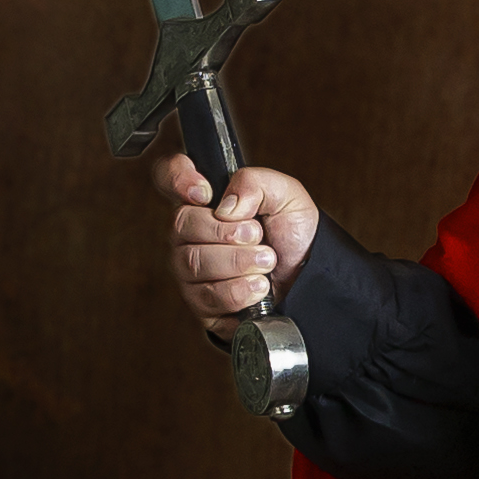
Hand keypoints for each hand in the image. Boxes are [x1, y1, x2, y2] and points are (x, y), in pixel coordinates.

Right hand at [154, 155, 320, 339]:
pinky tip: (259, 287)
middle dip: (226, 232)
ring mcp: (191, 269)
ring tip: (266, 261)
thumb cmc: (293, 234)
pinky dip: (238, 291)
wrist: (310, 277)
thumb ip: (255, 183)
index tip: (204, 193)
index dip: (177, 178)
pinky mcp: (202, 302)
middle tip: (258, 235)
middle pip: (180, 224)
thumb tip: (226, 206)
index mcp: (206, 201)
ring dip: (238, 262)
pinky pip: (206, 297)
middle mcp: (190, 234)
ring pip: (193, 263)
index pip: (169, 176)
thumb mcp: (287, 196)